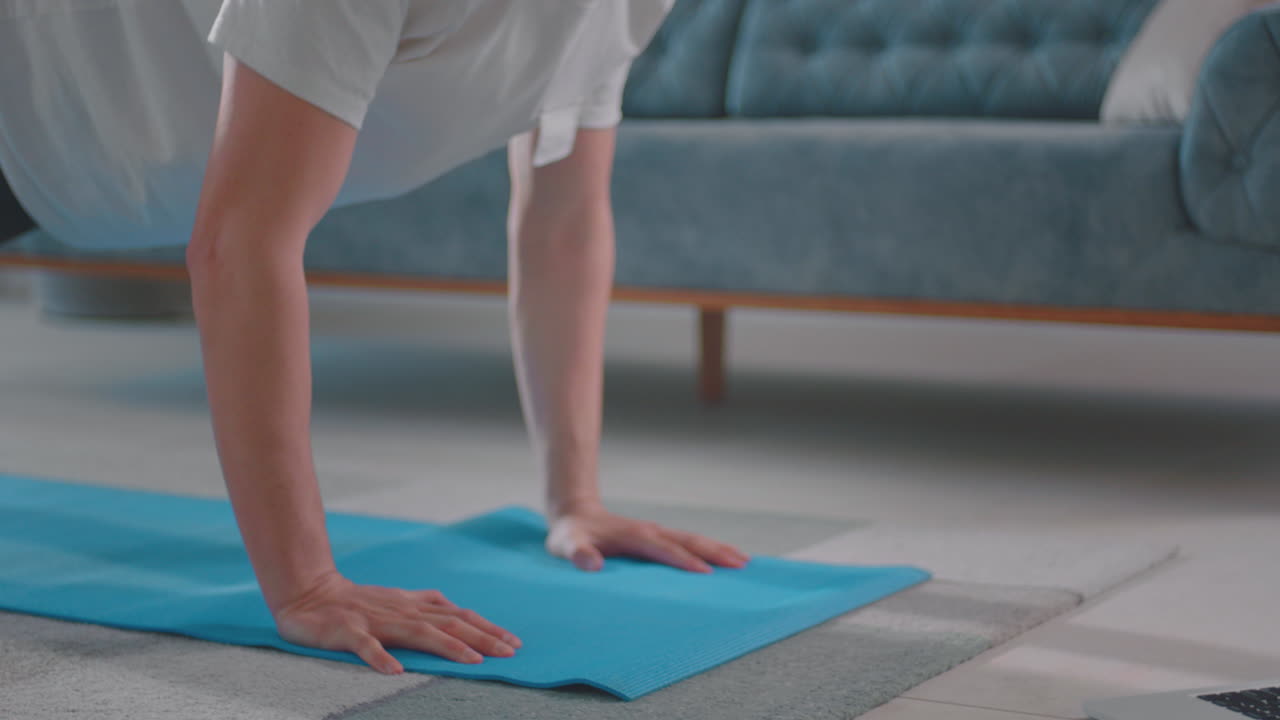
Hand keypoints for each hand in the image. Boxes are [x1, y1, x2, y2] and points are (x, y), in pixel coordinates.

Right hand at [272, 571, 521, 674]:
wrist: (309, 593)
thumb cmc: (357, 601)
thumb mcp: (398, 600)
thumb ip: (426, 606)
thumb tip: (457, 609)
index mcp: (414, 605)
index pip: (458, 615)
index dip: (487, 627)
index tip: (513, 642)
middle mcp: (402, 610)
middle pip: (449, 623)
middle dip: (482, 637)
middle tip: (509, 652)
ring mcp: (376, 620)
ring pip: (418, 632)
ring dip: (448, 646)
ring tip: (474, 660)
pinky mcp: (348, 631)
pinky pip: (366, 646)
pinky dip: (381, 658)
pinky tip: (397, 672)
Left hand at [546, 504, 750, 573]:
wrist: (574, 514)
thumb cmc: (570, 535)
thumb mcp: (565, 545)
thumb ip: (577, 554)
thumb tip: (593, 564)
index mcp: (634, 536)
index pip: (664, 549)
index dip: (684, 561)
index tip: (706, 574)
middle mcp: (651, 532)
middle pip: (689, 540)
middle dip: (715, 551)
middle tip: (742, 564)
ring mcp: (656, 533)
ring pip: (693, 539)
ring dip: (718, 549)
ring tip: (744, 562)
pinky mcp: (658, 538)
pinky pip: (688, 543)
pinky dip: (709, 549)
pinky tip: (723, 559)